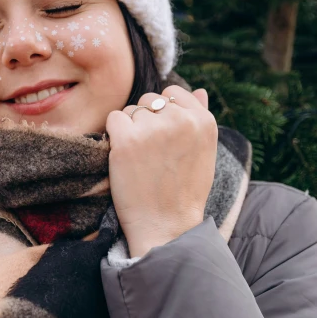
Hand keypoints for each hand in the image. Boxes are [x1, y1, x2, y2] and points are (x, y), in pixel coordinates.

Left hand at [105, 86, 217, 257]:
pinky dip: (113, 136)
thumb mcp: (204, 153)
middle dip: (145, 120)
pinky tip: (124, 157)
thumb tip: (201, 91)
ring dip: (129, 129)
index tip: (162, 137)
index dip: (162, 112)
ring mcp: (153, 129)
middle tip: (150, 154)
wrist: (165, 227)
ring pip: (130, 111)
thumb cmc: (183, 193)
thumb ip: (200, 119)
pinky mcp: (127, 140)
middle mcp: (180, 120)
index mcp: (203, 121)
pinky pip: (113, 119)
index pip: (173, 93)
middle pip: (149, 100)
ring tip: (140, 159)